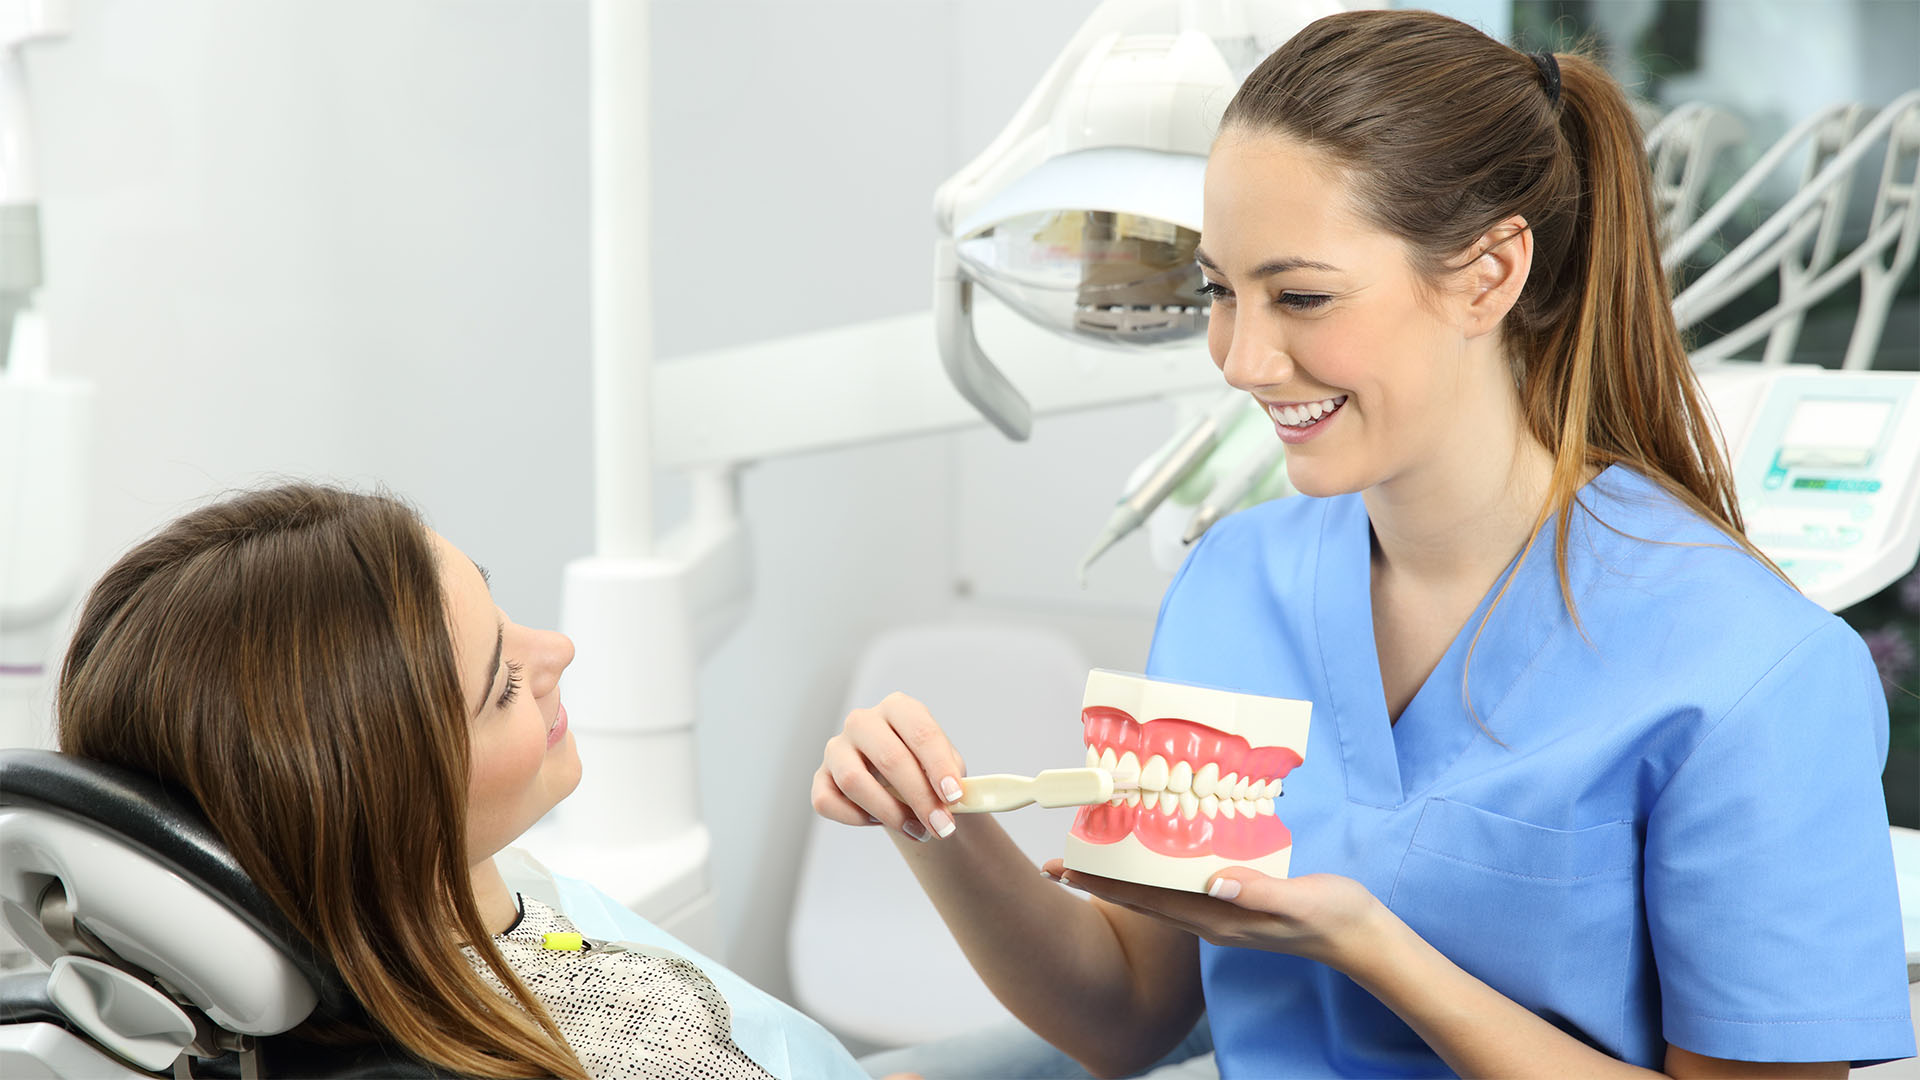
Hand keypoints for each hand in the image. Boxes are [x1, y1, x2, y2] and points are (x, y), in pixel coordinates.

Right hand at [811, 691, 966, 844]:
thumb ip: (951, 777)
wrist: (902, 784)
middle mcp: (862, 721)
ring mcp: (836, 748)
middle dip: (920, 798)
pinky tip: (879, 821)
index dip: (939, 766)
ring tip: (916, 829)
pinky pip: (828, 801)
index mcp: (898, 708)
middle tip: (941, 826)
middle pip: (889, 758)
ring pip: (853, 780)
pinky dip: (856, 818)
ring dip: (889, 812)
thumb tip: (955, 797)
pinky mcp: (821, 777)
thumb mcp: (946, 766)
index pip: (920, 732)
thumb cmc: (925, 770)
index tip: (954, 796)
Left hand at [1041, 859, 1391, 972]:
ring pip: (1157, 895)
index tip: (1066, 870)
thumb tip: (1214, 880)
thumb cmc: (1332, 915)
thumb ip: (1258, 891)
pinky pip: (1181, 888)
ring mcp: (1220, 913)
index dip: (1105, 884)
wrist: (1359, 936)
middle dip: (1098, 882)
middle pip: (1141, 900)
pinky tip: (1148, 858)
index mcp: (1218, 917)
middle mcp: (1210, 919)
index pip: (1149, 900)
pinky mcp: (1233, 902)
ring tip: (1090, 857)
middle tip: (1056, 864)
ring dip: (1121, 878)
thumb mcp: (1299, 899)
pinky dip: (1154, 873)